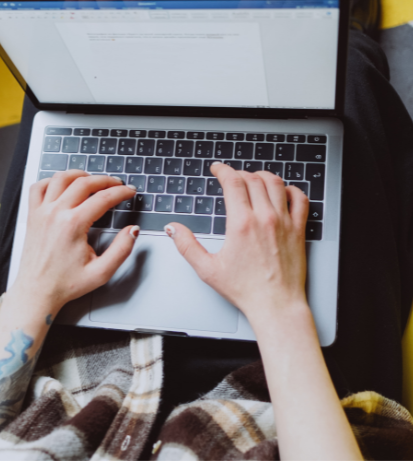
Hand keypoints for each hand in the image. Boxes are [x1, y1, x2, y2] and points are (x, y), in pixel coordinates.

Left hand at [10, 170, 138, 310]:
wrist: (37, 292)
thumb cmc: (65, 284)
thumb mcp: (101, 272)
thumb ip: (122, 250)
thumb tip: (133, 230)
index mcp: (73, 225)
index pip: (104, 198)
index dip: (121, 192)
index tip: (130, 191)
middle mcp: (56, 214)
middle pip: (84, 182)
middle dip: (105, 180)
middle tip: (117, 184)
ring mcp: (41, 212)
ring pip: (61, 178)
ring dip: (79, 174)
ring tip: (93, 179)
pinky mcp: (33, 216)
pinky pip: (39, 187)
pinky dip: (52, 181)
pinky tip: (63, 185)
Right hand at [165, 163, 308, 325]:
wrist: (276, 305)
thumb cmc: (245, 290)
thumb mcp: (207, 269)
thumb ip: (186, 245)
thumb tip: (172, 228)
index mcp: (241, 224)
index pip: (233, 182)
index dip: (223, 170)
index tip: (217, 169)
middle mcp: (264, 218)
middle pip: (252, 179)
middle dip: (238, 173)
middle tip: (231, 177)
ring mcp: (284, 222)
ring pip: (276, 183)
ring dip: (262, 176)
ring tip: (253, 178)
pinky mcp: (298, 230)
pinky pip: (300, 199)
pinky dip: (292, 189)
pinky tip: (283, 192)